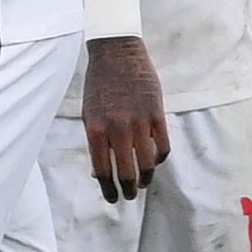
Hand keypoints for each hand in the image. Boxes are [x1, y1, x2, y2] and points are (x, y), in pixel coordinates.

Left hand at [81, 35, 169, 202]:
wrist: (117, 52)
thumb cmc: (99, 85)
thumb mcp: (88, 113)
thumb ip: (95, 142)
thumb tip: (98, 173)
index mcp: (95, 130)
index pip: (102, 171)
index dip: (108, 190)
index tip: (112, 199)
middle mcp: (117, 128)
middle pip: (126, 172)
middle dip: (129, 190)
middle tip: (131, 196)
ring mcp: (138, 121)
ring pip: (148, 163)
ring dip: (147, 179)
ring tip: (144, 183)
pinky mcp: (156, 113)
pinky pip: (163, 145)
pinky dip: (160, 158)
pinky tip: (156, 161)